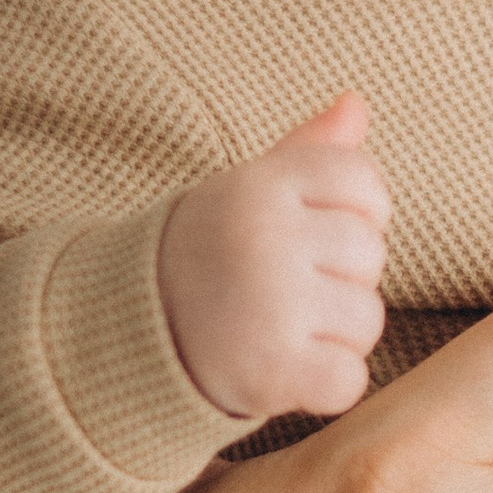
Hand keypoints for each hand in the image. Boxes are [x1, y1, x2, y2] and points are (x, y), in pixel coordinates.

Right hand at [157, 90, 390, 419]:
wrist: (121, 335)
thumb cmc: (204, 257)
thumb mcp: (243, 194)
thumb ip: (304, 152)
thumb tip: (355, 104)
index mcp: (259, 184)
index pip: (364, 184)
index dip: (354, 215)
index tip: (309, 234)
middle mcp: (265, 236)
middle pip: (370, 255)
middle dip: (339, 279)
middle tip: (279, 290)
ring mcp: (270, 304)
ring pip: (366, 320)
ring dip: (333, 336)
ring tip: (276, 329)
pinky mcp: (271, 368)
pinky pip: (349, 381)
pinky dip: (323, 388)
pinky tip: (279, 370)